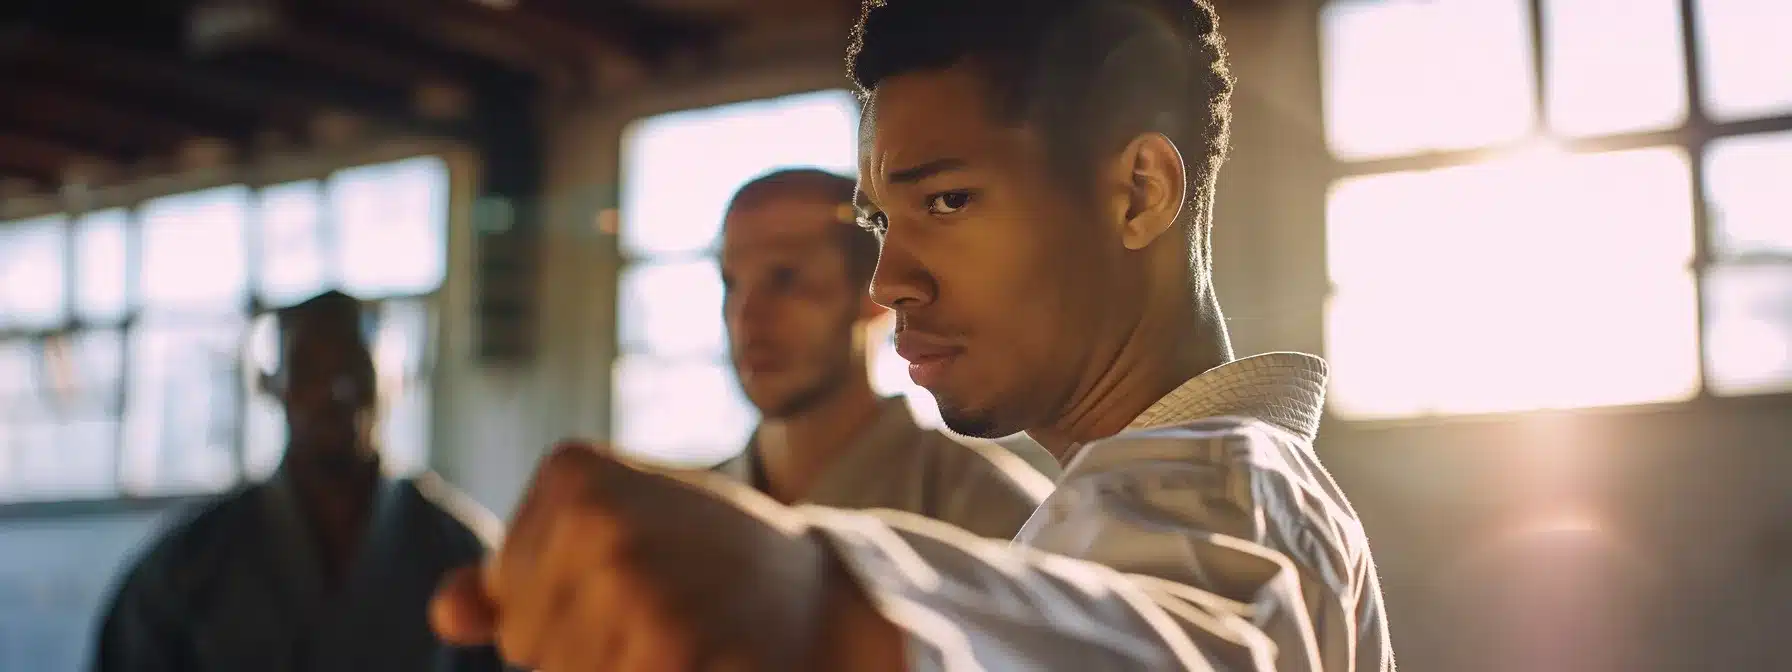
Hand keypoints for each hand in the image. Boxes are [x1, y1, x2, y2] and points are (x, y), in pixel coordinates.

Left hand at [428, 441, 904, 670]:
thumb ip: (517, 577)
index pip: (506, 599)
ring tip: (686, 638)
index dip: (567, 610)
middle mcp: (595, 515)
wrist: (828, 598)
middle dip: (587, 649)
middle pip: (526, 647)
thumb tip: (447, 614)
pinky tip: (699, 657)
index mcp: (573, 472)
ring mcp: (629, 578)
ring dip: (620, 671)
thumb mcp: (617, 539)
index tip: (643, 577)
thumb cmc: (710, 568)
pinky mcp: (667, 644)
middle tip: (674, 611)